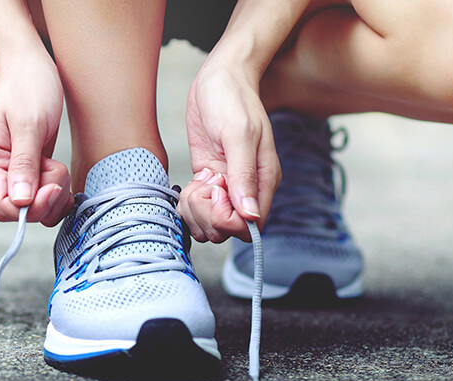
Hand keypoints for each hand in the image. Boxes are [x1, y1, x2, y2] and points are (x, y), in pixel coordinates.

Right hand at [0, 55, 71, 226]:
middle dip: (46, 198)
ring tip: (57, 164)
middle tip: (57, 167)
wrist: (30, 68)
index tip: (53, 186)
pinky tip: (59, 171)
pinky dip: (56, 191)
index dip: (31, 207)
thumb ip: (24, 163)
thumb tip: (21, 202)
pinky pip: (41, 199)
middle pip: (20, 212)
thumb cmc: (28, 87)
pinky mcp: (25, 173)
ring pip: (34, 208)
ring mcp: (9, 174)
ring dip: (54, 194)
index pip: (3, 207)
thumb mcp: (29, 123)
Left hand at [179, 59, 280, 242]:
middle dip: (207, 214)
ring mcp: (226, 187)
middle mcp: (247, 189)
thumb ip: (243, 175)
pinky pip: (197, 209)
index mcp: (264, 181)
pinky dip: (189, 203)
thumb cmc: (232, 99)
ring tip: (197, 182)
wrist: (218, 78)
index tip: (216, 189)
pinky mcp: (208, 181)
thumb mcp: (238, 133)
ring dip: (195, 210)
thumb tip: (249, 215)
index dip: (226, 218)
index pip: (249, 226)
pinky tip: (192, 182)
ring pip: (209, 224)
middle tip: (204, 183)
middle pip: (226, 230)